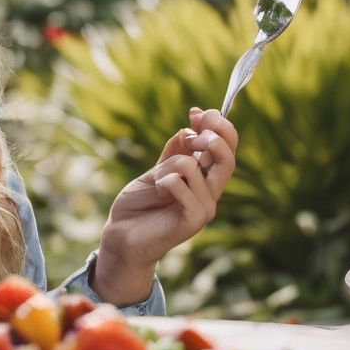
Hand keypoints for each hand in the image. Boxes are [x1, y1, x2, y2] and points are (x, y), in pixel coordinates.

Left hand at [93, 107, 238, 304]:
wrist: (120, 236)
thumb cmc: (137, 206)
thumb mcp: (156, 171)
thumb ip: (174, 154)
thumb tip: (187, 130)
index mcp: (204, 180)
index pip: (227, 150)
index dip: (217, 126)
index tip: (195, 112)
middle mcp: (209, 193)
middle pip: (228, 158)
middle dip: (210, 137)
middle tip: (189, 136)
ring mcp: (204, 208)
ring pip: (193, 166)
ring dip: (168, 166)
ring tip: (157, 181)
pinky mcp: (193, 220)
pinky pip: (180, 184)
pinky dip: (164, 181)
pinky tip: (157, 194)